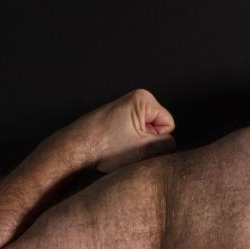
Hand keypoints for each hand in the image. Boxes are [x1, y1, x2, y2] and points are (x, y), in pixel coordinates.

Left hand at [62, 89, 176, 172]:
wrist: (74, 149)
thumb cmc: (105, 148)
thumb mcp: (144, 150)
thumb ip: (168, 147)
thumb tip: (175, 148)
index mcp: (144, 99)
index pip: (168, 125)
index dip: (155, 140)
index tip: (133, 143)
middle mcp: (135, 98)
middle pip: (157, 129)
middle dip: (146, 143)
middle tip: (125, 148)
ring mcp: (125, 108)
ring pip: (145, 135)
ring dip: (136, 146)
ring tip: (118, 148)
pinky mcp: (117, 119)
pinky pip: (133, 135)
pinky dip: (126, 145)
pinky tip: (113, 148)